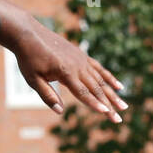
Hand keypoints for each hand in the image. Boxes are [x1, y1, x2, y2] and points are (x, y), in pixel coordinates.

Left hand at [10, 20, 127, 122]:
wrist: (29, 34)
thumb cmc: (28, 59)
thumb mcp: (33, 79)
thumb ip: (47, 95)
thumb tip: (60, 111)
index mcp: (65, 72)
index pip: (83, 92)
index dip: (95, 104)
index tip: (106, 112)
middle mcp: (77, 65)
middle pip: (96, 88)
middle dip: (108, 104)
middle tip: (118, 119)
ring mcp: (81, 59)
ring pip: (100, 80)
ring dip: (112, 94)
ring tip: (123, 106)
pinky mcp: (81, 55)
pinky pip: (98, 68)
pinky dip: (109, 78)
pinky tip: (118, 86)